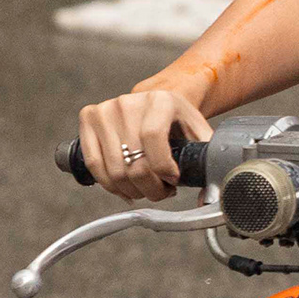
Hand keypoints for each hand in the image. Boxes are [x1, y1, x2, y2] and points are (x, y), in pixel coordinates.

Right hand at [77, 86, 211, 201]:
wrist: (155, 102)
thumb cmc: (176, 121)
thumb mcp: (196, 132)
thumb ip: (206, 160)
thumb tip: (210, 197)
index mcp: (160, 100)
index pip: (153, 138)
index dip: (162, 168)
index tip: (172, 180)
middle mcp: (129, 102)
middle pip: (134, 161)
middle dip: (151, 188)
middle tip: (161, 192)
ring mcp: (105, 110)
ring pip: (114, 169)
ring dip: (132, 190)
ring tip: (146, 189)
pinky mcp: (88, 119)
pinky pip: (94, 165)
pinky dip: (110, 185)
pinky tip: (125, 189)